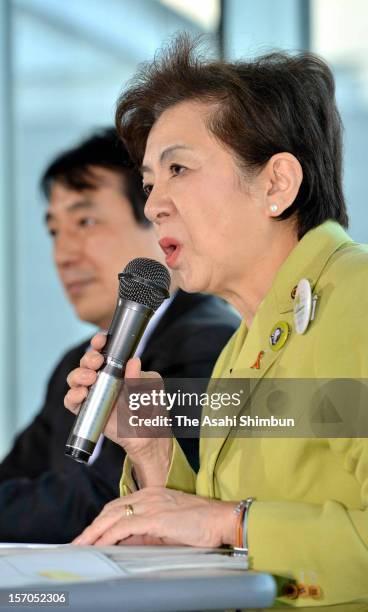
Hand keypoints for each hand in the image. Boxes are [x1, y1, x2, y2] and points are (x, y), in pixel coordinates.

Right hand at [64, 332, 171, 485]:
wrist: (148, 437)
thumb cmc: (151, 410)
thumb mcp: (150, 390)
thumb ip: (140, 378)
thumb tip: (134, 361)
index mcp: (118, 368)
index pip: (104, 350)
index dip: (98, 343)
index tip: (100, 341)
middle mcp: (103, 378)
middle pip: (86, 362)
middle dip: (88, 358)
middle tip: (97, 363)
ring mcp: (94, 394)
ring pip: (75, 379)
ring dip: (79, 375)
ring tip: (91, 379)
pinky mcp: (87, 410)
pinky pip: (71, 401)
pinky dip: (72, 396)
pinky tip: (82, 394)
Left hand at [73, 488, 236, 547]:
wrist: (222, 519)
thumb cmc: (202, 524)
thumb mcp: (169, 528)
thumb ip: (148, 532)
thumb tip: (128, 542)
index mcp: (153, 494)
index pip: (119, 505)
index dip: (103, 520)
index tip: (92, 533)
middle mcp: (149, 495)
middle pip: (111, 509)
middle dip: (93, 526)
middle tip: (79, 541)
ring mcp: (150, 504)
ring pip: (112, 516)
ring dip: (94, 532)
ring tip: (82, 545)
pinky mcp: (154, 517)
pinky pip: (123, 527)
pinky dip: (108, 537)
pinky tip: (99, 546)